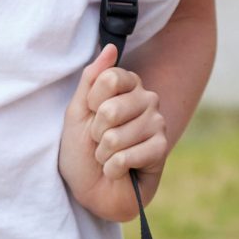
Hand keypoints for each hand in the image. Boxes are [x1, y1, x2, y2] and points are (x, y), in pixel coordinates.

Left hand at [59, 45, 167, 220]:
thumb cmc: (82, 152)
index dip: (92, 102)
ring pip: (118, 135)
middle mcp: (147, 100)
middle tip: (100, 142)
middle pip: (112, 108)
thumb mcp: (77, 112)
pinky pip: (130, 154)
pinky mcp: (162, 149)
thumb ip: (91, 79)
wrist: (91, 191)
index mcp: (128, 87)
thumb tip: (110, 47)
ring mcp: (157, 123)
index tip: (91, 115)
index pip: (110, 78)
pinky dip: (114, 167)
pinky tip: (119, 170)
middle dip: (97, 133)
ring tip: (109, 157)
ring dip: (104, 153)